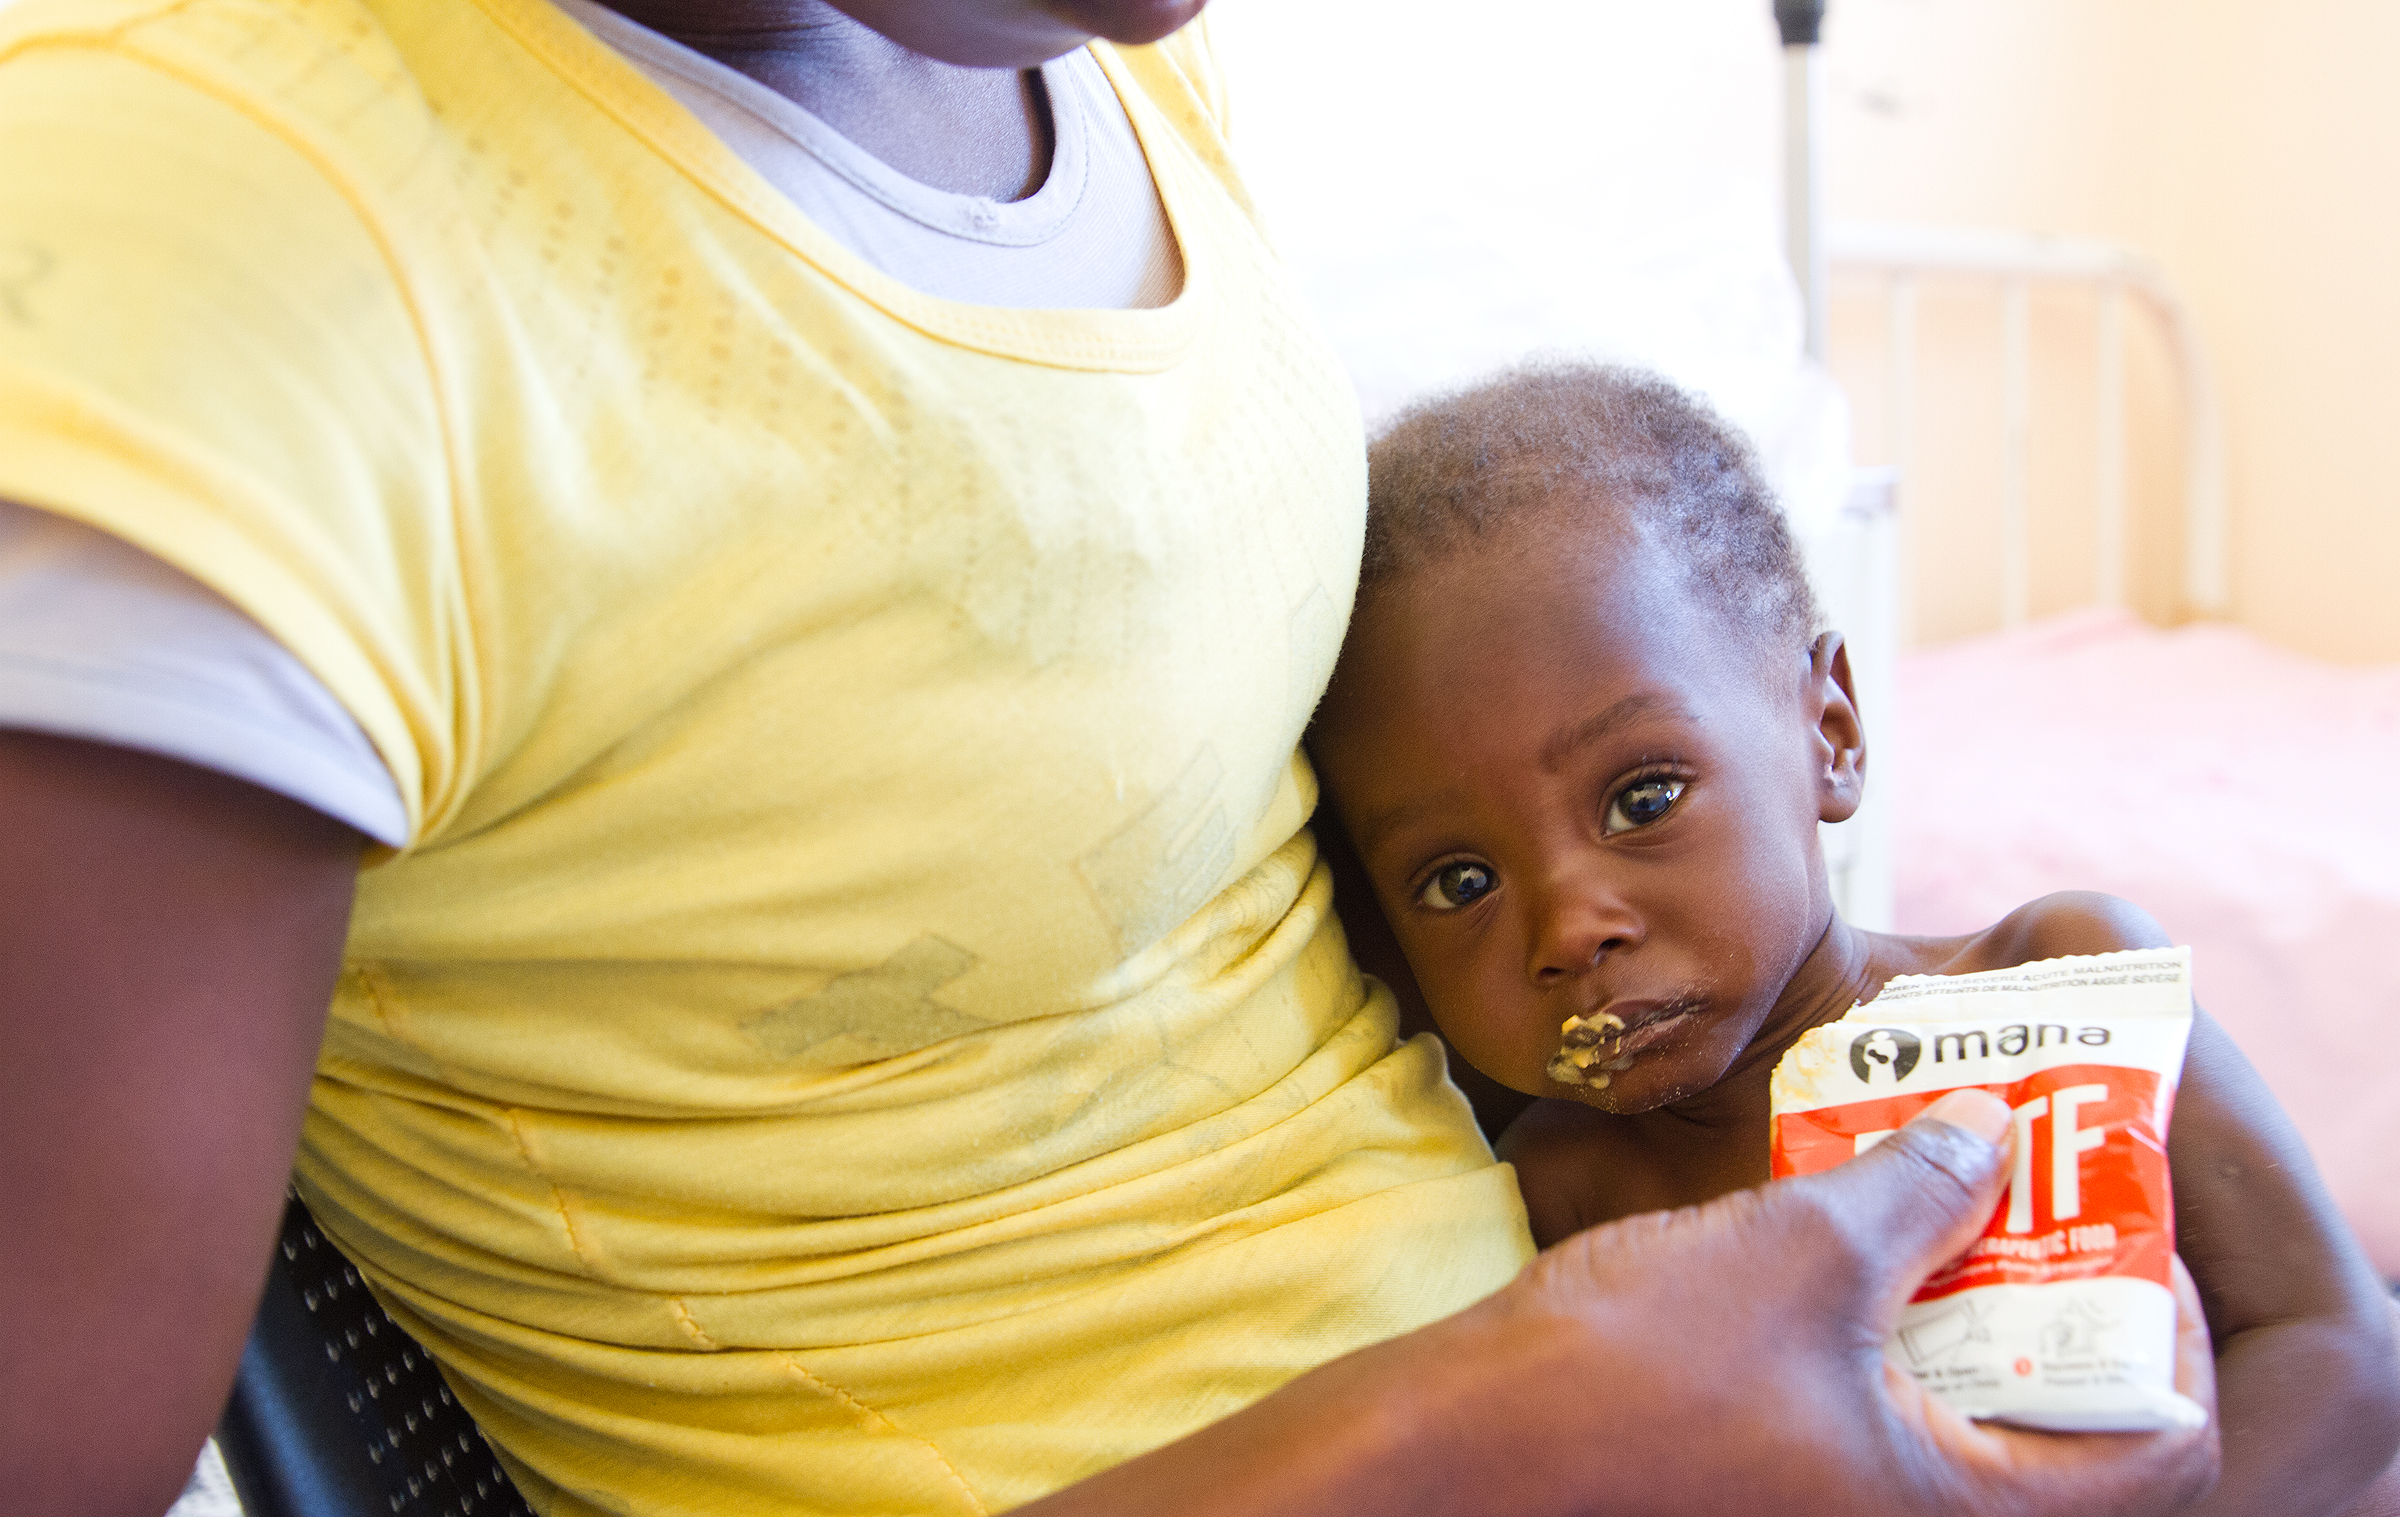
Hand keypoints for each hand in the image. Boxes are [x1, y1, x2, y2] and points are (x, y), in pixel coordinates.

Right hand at [1435, 1087, 2219, 1515]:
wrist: (1457, 1454)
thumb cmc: (1628, 1372)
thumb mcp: (1799, 1251)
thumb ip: (1918, 1188)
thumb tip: (1991, 1133)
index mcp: (1957, 1511)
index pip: (2158, 1447)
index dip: (2162, 1331)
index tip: (2120, 1232)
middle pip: (2059, 1433)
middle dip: (2052, 1300)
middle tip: (2029, 1192)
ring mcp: (1834, 1514)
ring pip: (1959, 1426)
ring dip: (1962, 1312)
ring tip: (1932, 1197)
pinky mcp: (1770, 1494)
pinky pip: (1875, 1426)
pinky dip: (1886, 1341)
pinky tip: (1838, 1248)